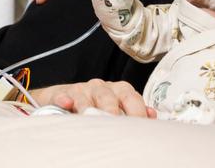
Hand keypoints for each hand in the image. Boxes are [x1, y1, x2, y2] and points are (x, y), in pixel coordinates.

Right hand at [31, 79, 155, 117]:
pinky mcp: (62, 94)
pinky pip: (63, 96)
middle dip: (113, 110)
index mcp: (119, 90)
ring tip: (91, 118)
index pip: (131, 97)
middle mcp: (102, 87)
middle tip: (115, 124)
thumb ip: (133, 109)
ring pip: (86, 97)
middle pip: (109, 96)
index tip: (140, 127)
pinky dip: (64, 101)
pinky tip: (66, 105)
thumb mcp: (118, 106)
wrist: (66, 97)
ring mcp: (82, 90)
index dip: (136, 111)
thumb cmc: (97, 104)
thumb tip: (151, 114)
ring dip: (88, 108)